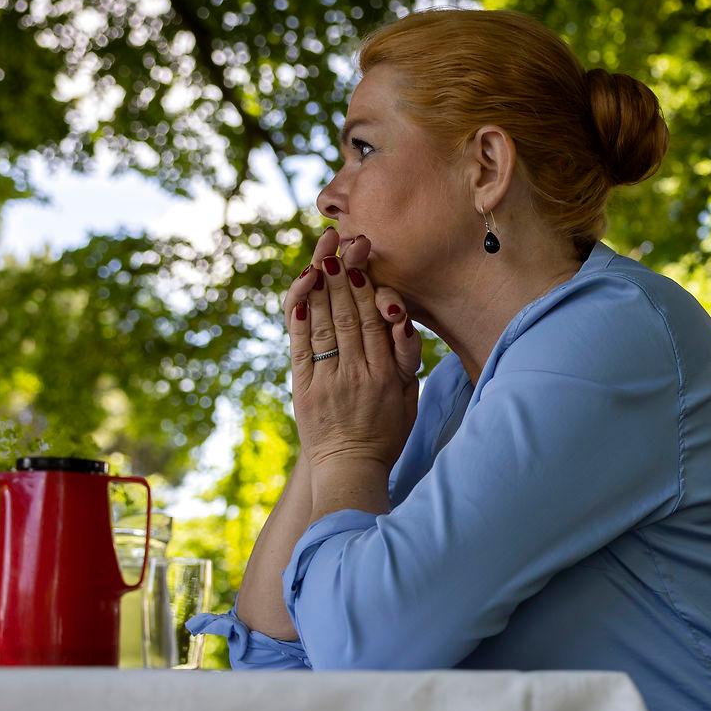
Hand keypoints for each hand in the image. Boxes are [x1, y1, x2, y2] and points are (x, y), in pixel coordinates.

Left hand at [286, 230, 417, 470]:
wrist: (351, 467)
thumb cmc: (386, 431)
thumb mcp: (410, 397)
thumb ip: (405, 359)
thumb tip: (399, 319)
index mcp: (388, 374)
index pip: (375, 320)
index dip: (366, 286)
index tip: (360, 259)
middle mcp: (358, 373)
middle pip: (348, 314)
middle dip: (342, 275)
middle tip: (337, 244)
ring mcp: (329, 379)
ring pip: (325, 324)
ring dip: (320, 287)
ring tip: (318, 257)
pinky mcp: (304, 388)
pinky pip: (302, 346)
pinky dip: (300, 316)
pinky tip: (300, 291)